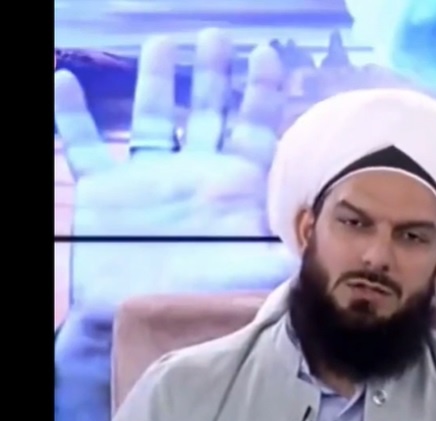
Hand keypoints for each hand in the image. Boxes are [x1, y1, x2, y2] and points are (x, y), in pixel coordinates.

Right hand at [55, 29, 296, 307]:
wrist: (139, 322)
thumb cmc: (199, 299)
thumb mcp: (249, 270)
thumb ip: (285, 247)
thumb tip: (326, 235)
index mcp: (231, 187)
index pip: (253, 129)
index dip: (262, 92)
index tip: (270, 55)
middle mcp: (194, 174)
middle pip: (208, 112)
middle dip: (215, 74)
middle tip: (218, 38)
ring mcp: (148, 178)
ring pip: (155, 118)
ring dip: (158, 81)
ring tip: (163, 44)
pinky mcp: (105, 189)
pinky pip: (84, 145)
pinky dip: (71, 116)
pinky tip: (64, 83)